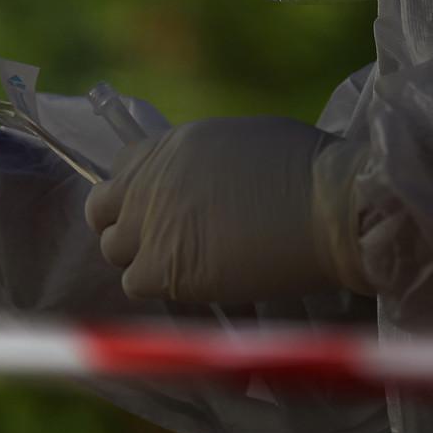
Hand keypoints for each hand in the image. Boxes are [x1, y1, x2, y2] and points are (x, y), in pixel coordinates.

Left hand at [84, 116, 372, 302]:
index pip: (122, 167)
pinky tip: (191, 284)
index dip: (135, 189)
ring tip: (180, 265)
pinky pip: (136, 283)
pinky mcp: (163, 269)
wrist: (331, 209)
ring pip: (115, 250)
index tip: (154, 205)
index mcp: (168, 147)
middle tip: (153, 240)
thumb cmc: (309, 171)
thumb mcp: (240, 145)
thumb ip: (201, 165)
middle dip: (122, 224)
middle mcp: (147, 183)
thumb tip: (198, 184)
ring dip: (141, 258)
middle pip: (101, 209)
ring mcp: (150, 227)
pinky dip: (159, 287)